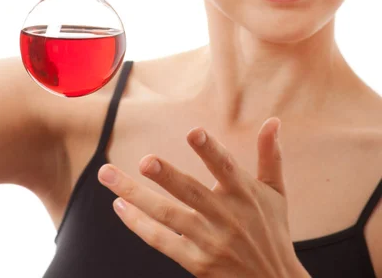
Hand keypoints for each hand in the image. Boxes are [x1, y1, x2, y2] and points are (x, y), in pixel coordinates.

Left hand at [98, 117, 309, 277]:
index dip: (210, 150)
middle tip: (145, 161)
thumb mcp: (276, 193)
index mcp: (244, 193)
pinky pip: (162, 241)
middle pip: (191, 193)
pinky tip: (120, 205)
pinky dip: (139, 224)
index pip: (226, 168)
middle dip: (168, 176)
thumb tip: (273, 120)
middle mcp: (226, 216)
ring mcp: (209, 241)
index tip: (193, 132)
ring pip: (168, 216)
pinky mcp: (196, 262)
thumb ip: (270, 155)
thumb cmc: (272, 231)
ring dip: (136, 196)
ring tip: (109, 175)